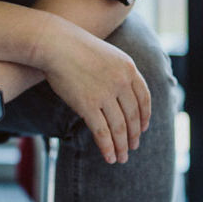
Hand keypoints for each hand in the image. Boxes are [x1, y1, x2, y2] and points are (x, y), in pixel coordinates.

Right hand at [36, 24, 151, 164]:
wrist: (56, 44)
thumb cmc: (77, 48)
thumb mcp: (108, 55)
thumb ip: (120, 73)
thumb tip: (123, 94)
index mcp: (129, 69)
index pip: (144, 98)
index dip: (145, 116)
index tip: (143, 129)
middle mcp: (121, 82)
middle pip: (133, 116)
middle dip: (134, 135)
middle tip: (133, 147)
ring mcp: (105, 94)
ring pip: (119, 127)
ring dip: (122, 146)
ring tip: (122, 158)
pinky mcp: (88, 105)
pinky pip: (102, 132)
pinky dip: (107, 147)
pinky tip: (109, 156)